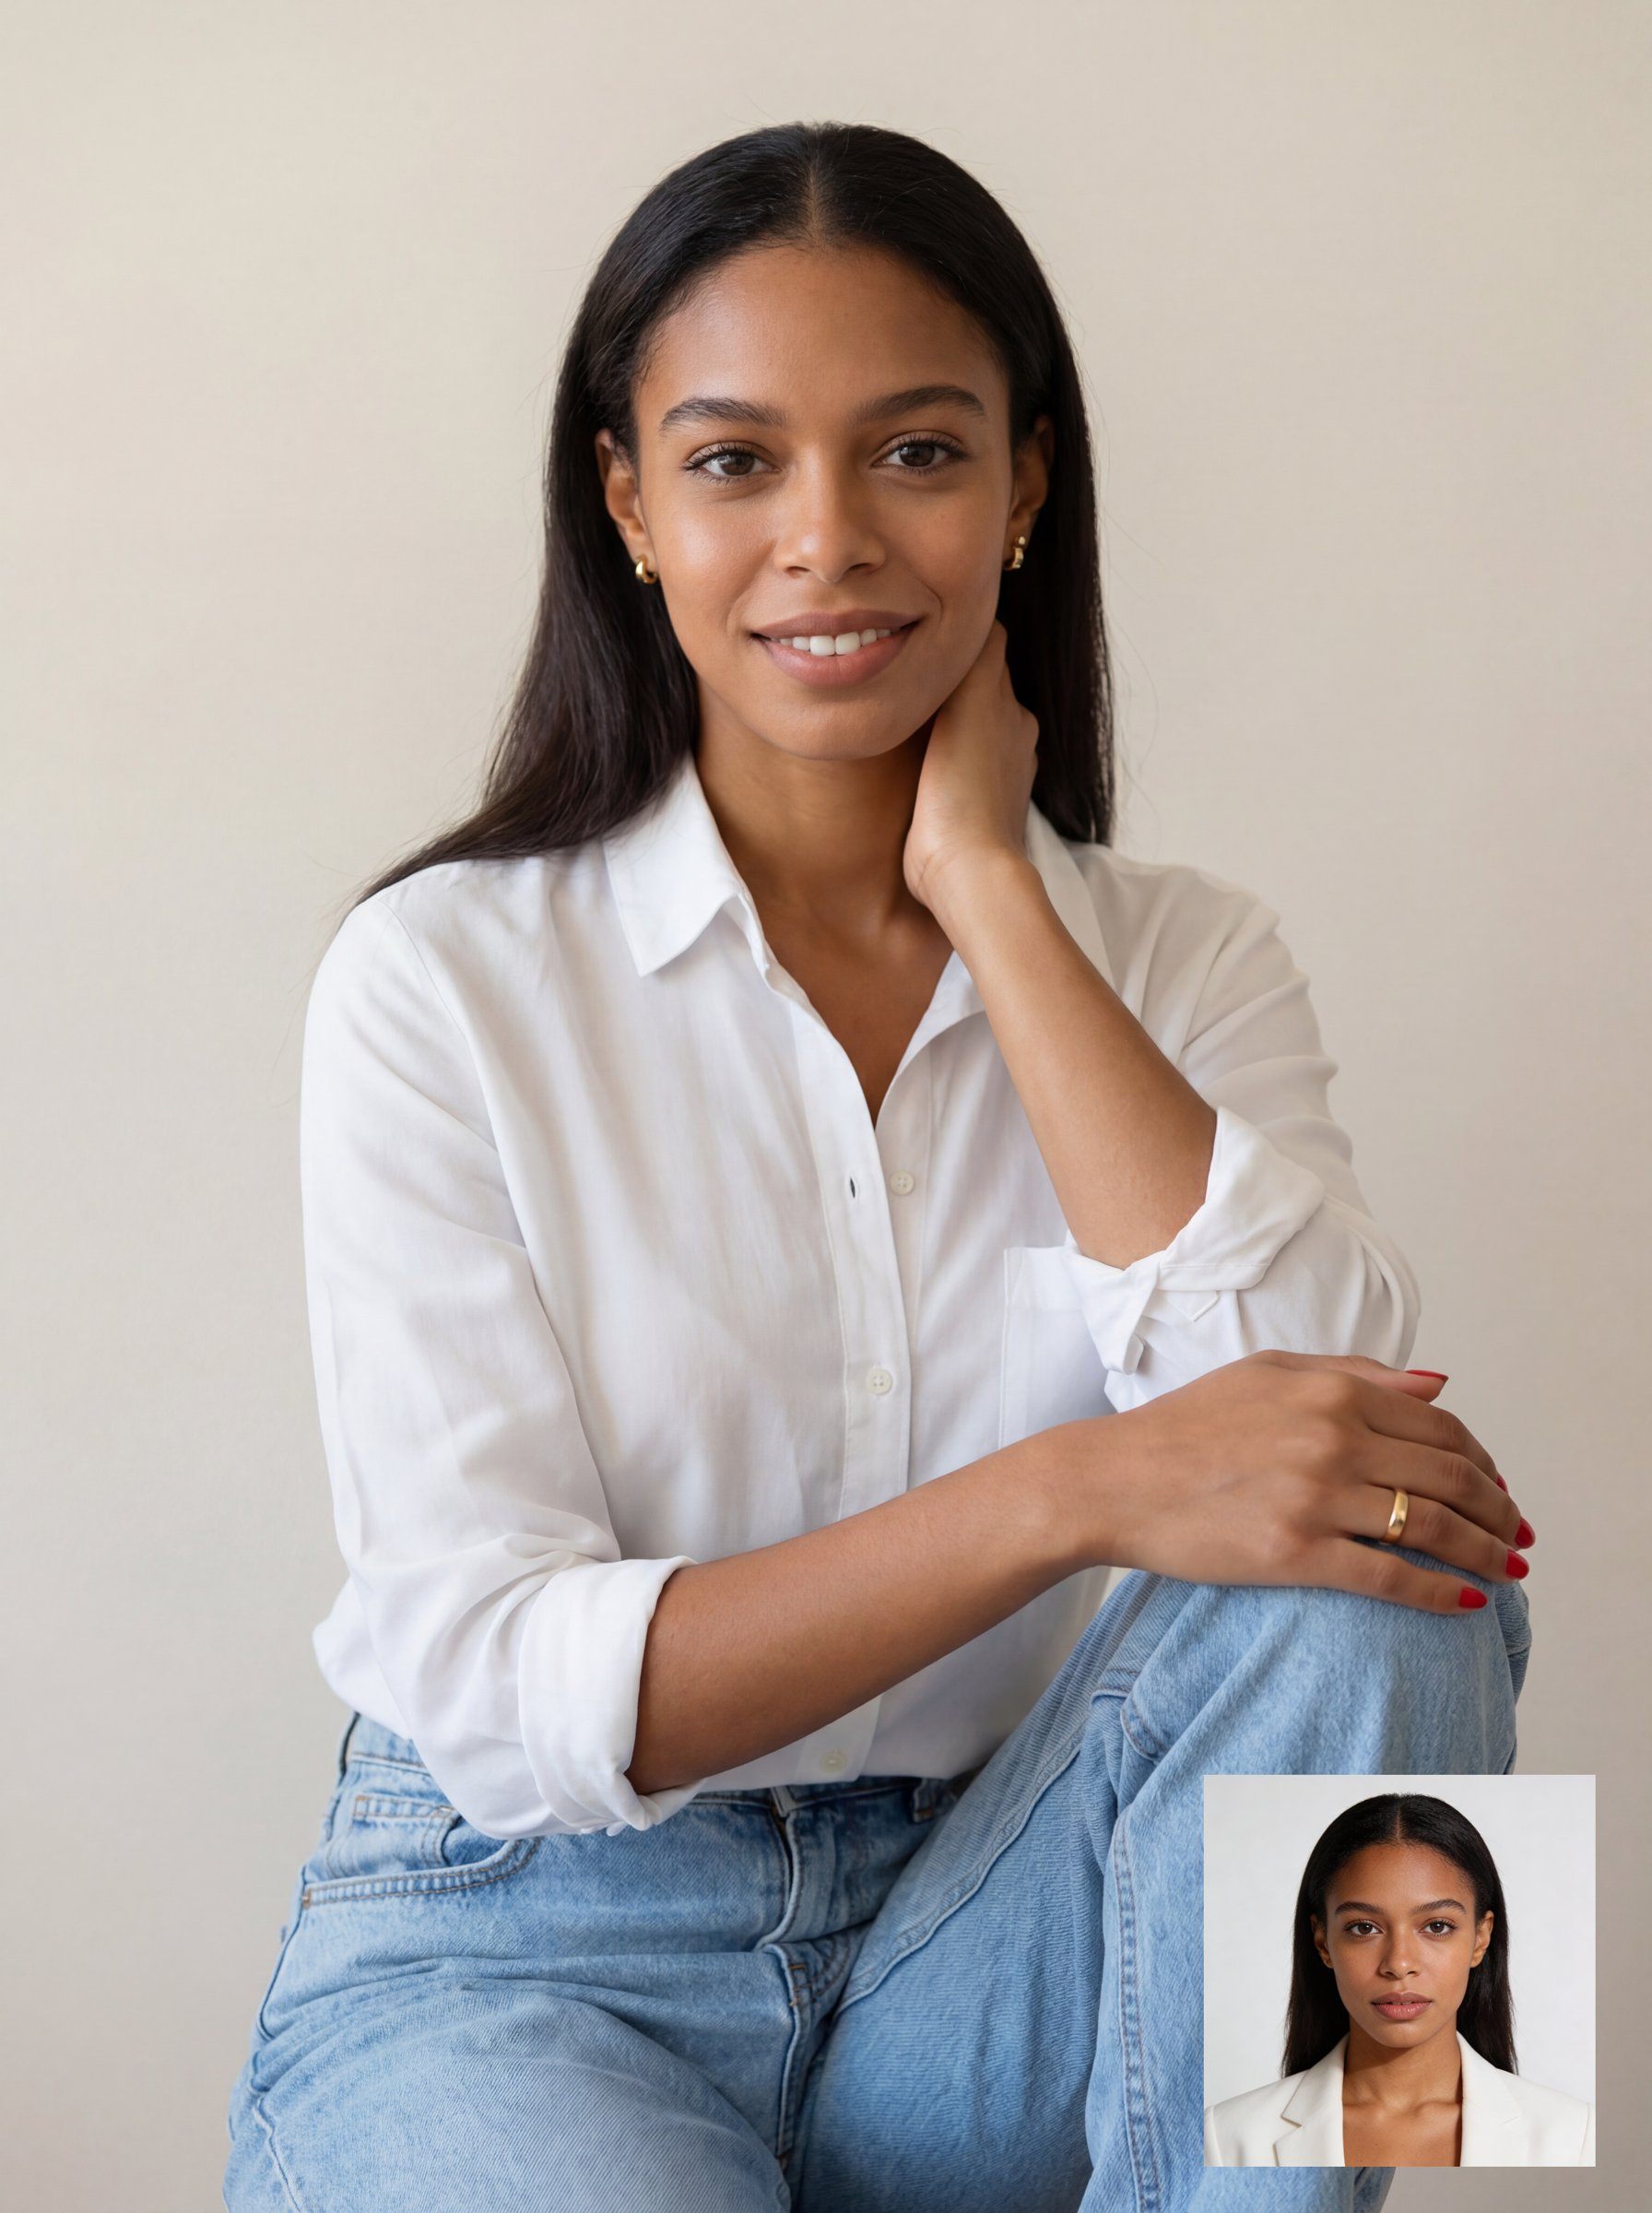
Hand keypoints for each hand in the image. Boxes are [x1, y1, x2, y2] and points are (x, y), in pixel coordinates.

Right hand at [903, 618, 1038, 915]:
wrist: (966, 870)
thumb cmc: (966, 789)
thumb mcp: (975, 703)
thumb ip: (981, 656)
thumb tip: (985, 611)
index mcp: (1012, 716)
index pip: (989, 659)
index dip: (961, 644)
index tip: (929, 631)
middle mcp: (1010, 745)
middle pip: (980, 695)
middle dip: (952, 681)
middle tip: (911, 669)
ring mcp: (991, 782)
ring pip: (967, 733)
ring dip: (944, 721)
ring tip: (907, 713)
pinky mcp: (965, 815)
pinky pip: (953, 771)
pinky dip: (938, 759)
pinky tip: (914, 764)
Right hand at [1056, 1350, 1532, 1613]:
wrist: (1114, 1480)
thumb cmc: (1185, 1426)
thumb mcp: (1269, 1373)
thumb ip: (1356, 1373)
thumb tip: (1437, 1386)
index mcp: (1332, 1391)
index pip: (1442, 1429)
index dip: (1485, 1463)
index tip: (1499, 1489)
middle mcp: (1334, 1438)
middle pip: (1452, 1478)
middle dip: (1499, 1512)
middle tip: (1516, 1537)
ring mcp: (1316, 1497)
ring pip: (1433, 1528)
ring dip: (1485, 1554)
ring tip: (1506, 1572)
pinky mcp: (1296, 1553)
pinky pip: (1391, 1578)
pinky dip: (1440, 1594)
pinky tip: (1466, 1604)